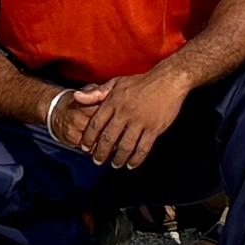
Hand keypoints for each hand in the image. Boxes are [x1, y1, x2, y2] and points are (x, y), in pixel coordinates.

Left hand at [60, 66, 186, 169]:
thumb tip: (76, 97)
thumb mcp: (116, 83)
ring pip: (125, 146)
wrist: (168, 80)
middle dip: (101, 152)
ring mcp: (140, 121)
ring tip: (115, 164)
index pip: (96, 124)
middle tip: (97, 160)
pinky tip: (132, 164)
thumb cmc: (141, 82)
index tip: (85, 147)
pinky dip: (137, 159)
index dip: (89, 138)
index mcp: (114, 102)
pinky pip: (143, 147)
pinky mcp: (154, 128)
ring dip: (118, 158)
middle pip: (109, 138)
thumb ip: (96, 93)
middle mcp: (125, 113)